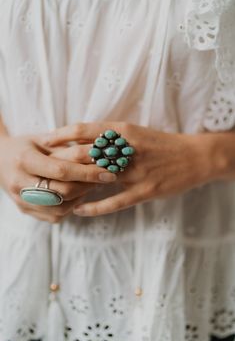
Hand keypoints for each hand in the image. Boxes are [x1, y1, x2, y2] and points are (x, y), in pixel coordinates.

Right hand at [0, 134, 116, 221]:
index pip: (61, 170)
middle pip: (63, 191)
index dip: (87, 173)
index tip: (108, 172)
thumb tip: (97, 151)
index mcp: (24, 160)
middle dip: (88, 186)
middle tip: (104, 178)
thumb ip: (65, 145)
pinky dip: (70, 207)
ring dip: (81, 198)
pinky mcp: (24, 210)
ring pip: (60, 208)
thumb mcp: (41, 138)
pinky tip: (77, 195)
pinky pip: (54, 216)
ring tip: (91, 185)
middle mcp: (19, 182)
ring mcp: (20, 200)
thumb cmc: (24, 145)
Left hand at [44, 122, 213, 215]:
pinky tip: (79, 211)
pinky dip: (94, 207)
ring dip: (74, 186)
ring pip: (96, 178)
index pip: (84, 129)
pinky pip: (114, 201)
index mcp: (124, 130)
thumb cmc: (161, 144)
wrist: (194, 156)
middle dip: (61, 161)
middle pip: (85, 154)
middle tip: (44, 169)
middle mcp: (127, 149)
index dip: (61, 135)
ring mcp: (136, 171)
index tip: (45, 141)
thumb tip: (83, 140)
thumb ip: (111, 136)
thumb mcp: (136, 132)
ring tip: (56, 192)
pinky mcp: (145, 191)